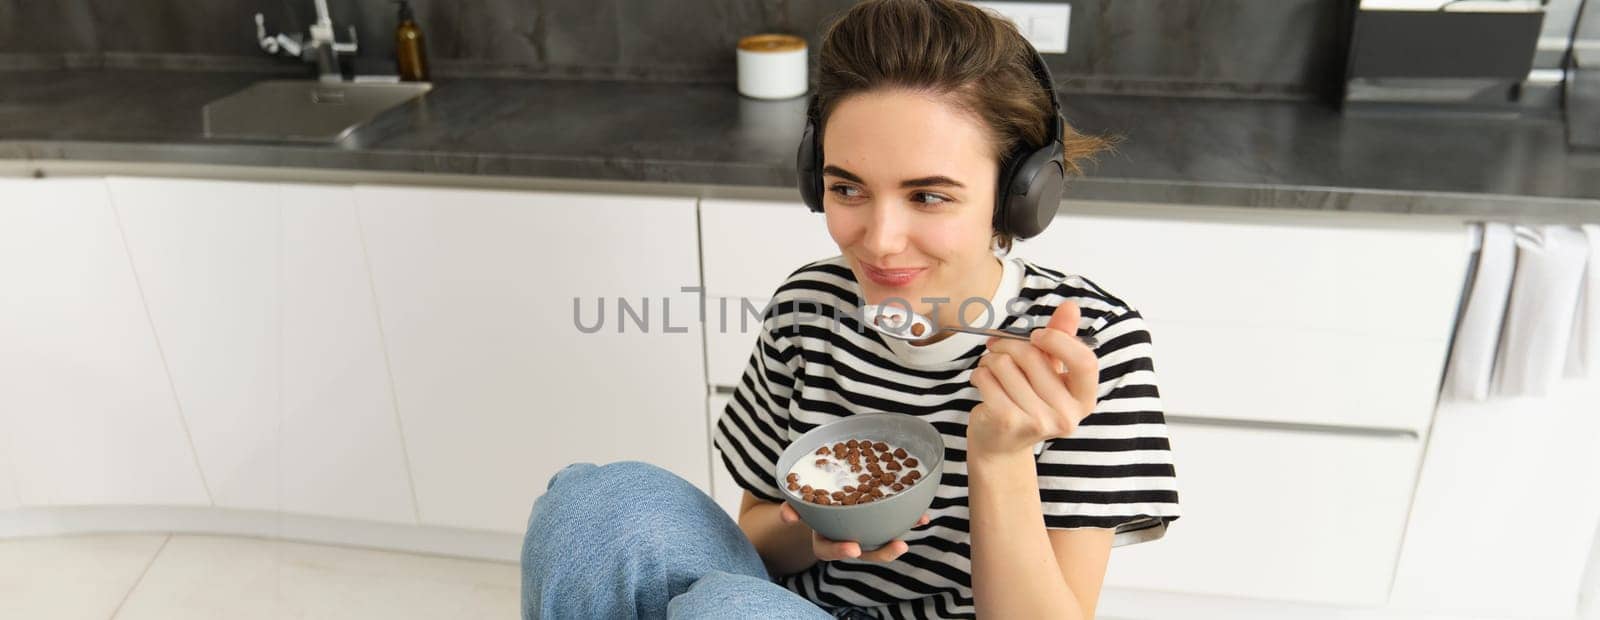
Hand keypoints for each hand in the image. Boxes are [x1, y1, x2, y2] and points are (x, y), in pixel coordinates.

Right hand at [779, 501, 929, 561]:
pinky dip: (909, 519)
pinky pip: (894, 524)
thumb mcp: (797, 505)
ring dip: (903, 535)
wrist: (820, 500)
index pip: (830, 551)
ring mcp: (865, 534)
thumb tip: (788, 515)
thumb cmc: (808, 504)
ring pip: (884, 540)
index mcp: (825, 541)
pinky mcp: (877, 523)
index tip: (854, 548)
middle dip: (884, 552)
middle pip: (867, 554)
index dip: (841, 551)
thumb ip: (791, 508)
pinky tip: (923, 514)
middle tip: (899, 545)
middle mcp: (848, 541)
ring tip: (918, 523)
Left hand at [967, 301, 1098, 458]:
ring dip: (991, 359)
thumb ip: (1062, 338)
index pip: (1085, 361)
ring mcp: (1037, 421)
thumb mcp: (1050, 371)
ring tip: (992, 369)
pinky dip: (979, 373)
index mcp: (1084, 400)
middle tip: (999, 347)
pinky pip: (986, 377)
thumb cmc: (1028, 402)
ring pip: (1004, 364)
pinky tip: (983, 382)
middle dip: (1009, 344)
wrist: (1001, 445)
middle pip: (1033, 356)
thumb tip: (1071, 306)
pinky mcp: (1007, 421)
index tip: (1037, 335)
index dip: (1058, 340)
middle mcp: (1066, 415)